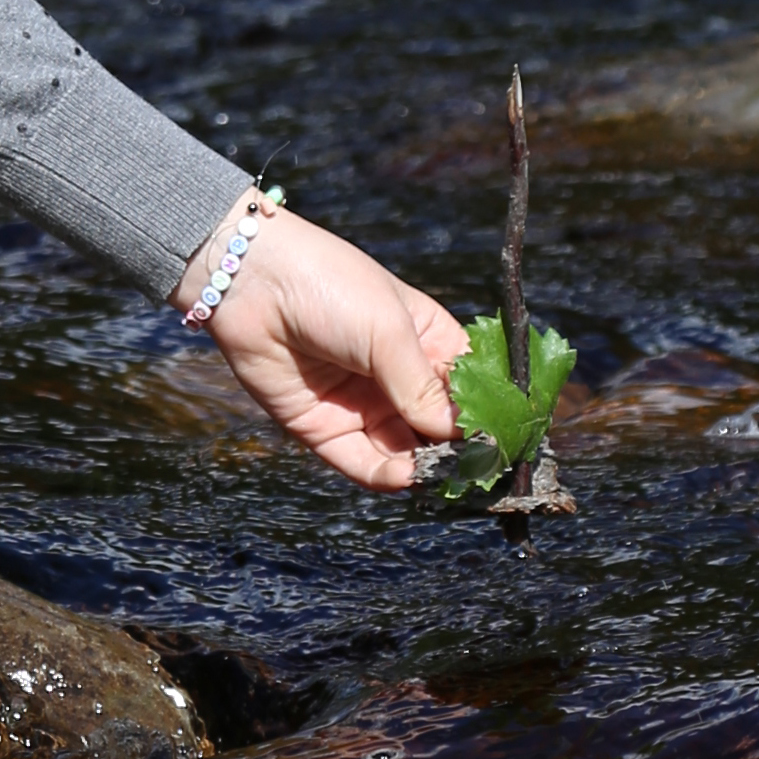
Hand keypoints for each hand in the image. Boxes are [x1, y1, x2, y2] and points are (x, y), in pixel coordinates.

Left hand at [171, 191, 467, 490]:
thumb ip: (422, 388)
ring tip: (439, 476)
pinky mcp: (325, 429)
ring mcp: (362, 406)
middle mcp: (398, 380)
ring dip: (423, 468)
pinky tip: (405, 476)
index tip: (506, 443)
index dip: (486, 417)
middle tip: (474, 472)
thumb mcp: (389, 332)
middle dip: (456, 452)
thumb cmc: (330, 286)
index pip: (468, 390)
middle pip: (439, 430)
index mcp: (427, 343)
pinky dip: (384, 475)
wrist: (252, 281)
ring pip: (404, 452)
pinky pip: (362, 463)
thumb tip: (460, 435)